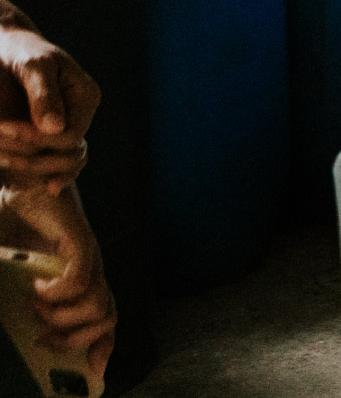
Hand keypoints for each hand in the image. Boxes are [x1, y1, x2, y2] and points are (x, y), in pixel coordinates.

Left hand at [0, 23, 97, 195]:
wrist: (6, 47)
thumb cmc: (21, 50)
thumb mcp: (33, 66)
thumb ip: (44, 95)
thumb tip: (55, 128)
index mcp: (85, 97)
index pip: (69, 136)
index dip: (38, 139)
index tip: (2, 128)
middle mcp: (78, 115)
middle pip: (62, 153)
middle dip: (28, 152)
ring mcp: (62, 125)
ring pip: (50, 160)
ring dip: (22, 160)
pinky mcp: (43, 132)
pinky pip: (38, 156)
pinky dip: (19, 160)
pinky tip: (1, 157)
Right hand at [0, 185, 113, 378]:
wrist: (22, 189)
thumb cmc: (16, 230)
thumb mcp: (13, 275)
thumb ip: (19, 299)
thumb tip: (14, 321)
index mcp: (81, 283)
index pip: (105, 320)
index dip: (102, 347)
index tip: (93, 372)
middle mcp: (91, 273)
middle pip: (107, 320)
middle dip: (75, 341)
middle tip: (42, 339)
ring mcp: (89, 258)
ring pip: (98, 305)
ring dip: (63, 316)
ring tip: (36, 304)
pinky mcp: (81, 242)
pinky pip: (81, 279)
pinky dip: (58, 291)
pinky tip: (37, 285)